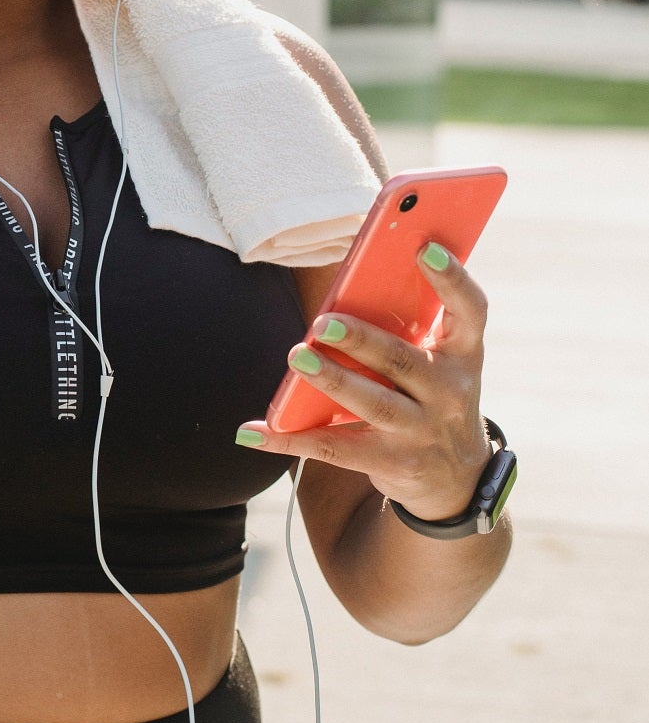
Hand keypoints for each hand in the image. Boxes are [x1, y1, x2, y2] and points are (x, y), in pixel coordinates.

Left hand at [235, 241, 492, 520]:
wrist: (456, 476)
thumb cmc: (431, 395)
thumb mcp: (438, 362)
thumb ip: (406, 327)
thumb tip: (346, 286)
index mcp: (462, 354)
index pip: (469, 311)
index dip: (451, 278)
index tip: (423, 247)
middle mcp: (449, 393)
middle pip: (403, 360)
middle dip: (362, 340)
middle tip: (323, 322)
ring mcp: (421, 431)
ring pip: (373, 403)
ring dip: (332, 380)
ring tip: (297, 356)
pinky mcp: (390, 463)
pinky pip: (333, 448)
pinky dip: (288, 439)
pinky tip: (252, 431)